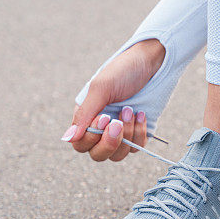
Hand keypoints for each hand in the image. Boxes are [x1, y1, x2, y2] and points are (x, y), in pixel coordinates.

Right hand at [62, 39, 164, 161]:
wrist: (151, 63)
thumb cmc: (123, 71)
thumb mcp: (101, 89)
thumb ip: (84, 114)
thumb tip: (68, 138)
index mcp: (87, 117)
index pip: (80, 144)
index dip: (91, 137)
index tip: (105, 117)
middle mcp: (101, 128)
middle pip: (98, 154)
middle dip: (109, 142)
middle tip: (118, 123)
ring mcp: (121, 133)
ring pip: (118, 155)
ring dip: (126, 135)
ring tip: (131, 110)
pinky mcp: (137, 134)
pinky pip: (136, 147)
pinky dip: (139, 133)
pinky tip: (141, 114)